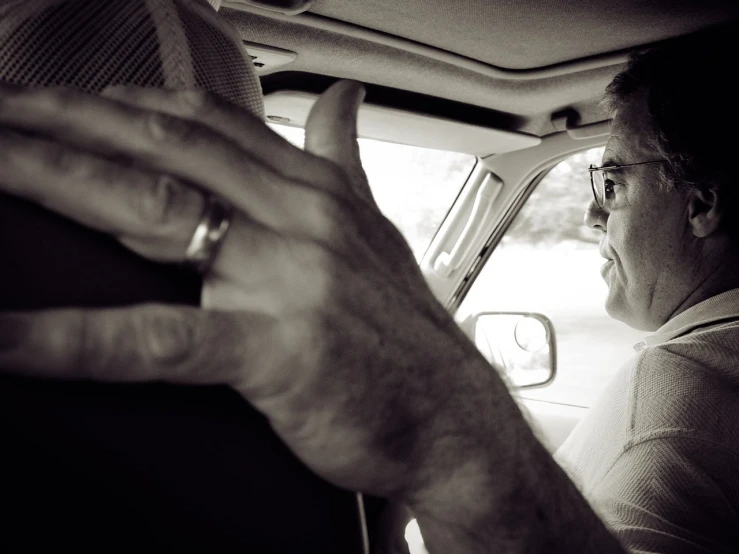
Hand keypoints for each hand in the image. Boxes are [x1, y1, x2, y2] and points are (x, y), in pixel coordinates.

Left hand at [0, 81, 505, 502]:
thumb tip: (340, 101)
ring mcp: (286, 279)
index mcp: (314, 192)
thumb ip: (344, 159)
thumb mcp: (375, 230)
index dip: (124, 101)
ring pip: (150, 213)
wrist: (452, 419)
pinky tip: (10, 339)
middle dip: (66, 120)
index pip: (205, 121)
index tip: (63, 99)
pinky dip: (76, 339)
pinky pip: (159, 339)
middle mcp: (298, 219)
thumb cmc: (406, 337)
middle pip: (163, 147)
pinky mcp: (274, 349)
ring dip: (53, 180)